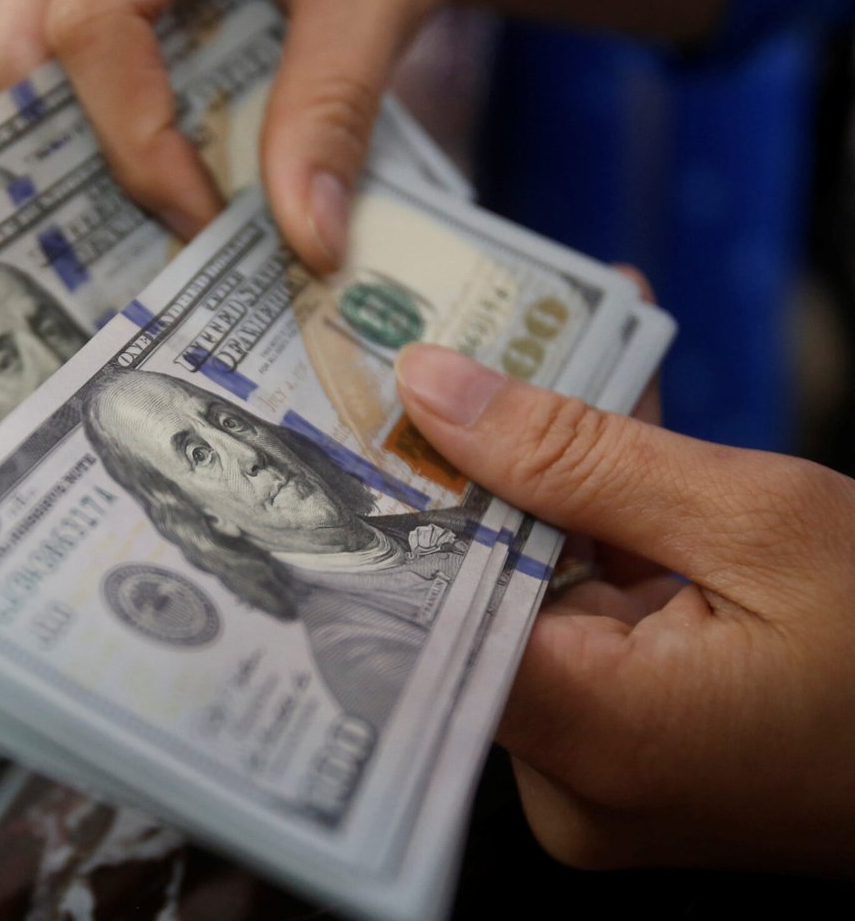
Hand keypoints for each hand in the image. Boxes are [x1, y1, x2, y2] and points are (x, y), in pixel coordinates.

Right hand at [0, 0, 486, 272]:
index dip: (136, 138)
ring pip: (30, 58)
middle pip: (20, 46)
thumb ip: (336, 101)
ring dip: (89, 145)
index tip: (203, 222)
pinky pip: (72, 61)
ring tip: (171, 209)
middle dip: (76, 155)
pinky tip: (181, 174)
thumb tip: (306, 244)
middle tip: (162, 232)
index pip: (93, 19)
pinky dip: (116, 126)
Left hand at [395, 342, 854, 874]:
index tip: (368, 399)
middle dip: (481, 462)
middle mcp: (570, 779)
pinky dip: (593, 534)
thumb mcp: (757, 521)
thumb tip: (435, 388)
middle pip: (475, 593)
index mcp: (594, 737)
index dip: (392, 497)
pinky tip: (604, 431)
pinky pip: (578, 621)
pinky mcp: (626, 747)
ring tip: (548, 354)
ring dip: (547, 483)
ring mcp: (597, 769)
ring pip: (529, 594)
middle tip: (458, 346)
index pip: (423, 610)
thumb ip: (579, 455)